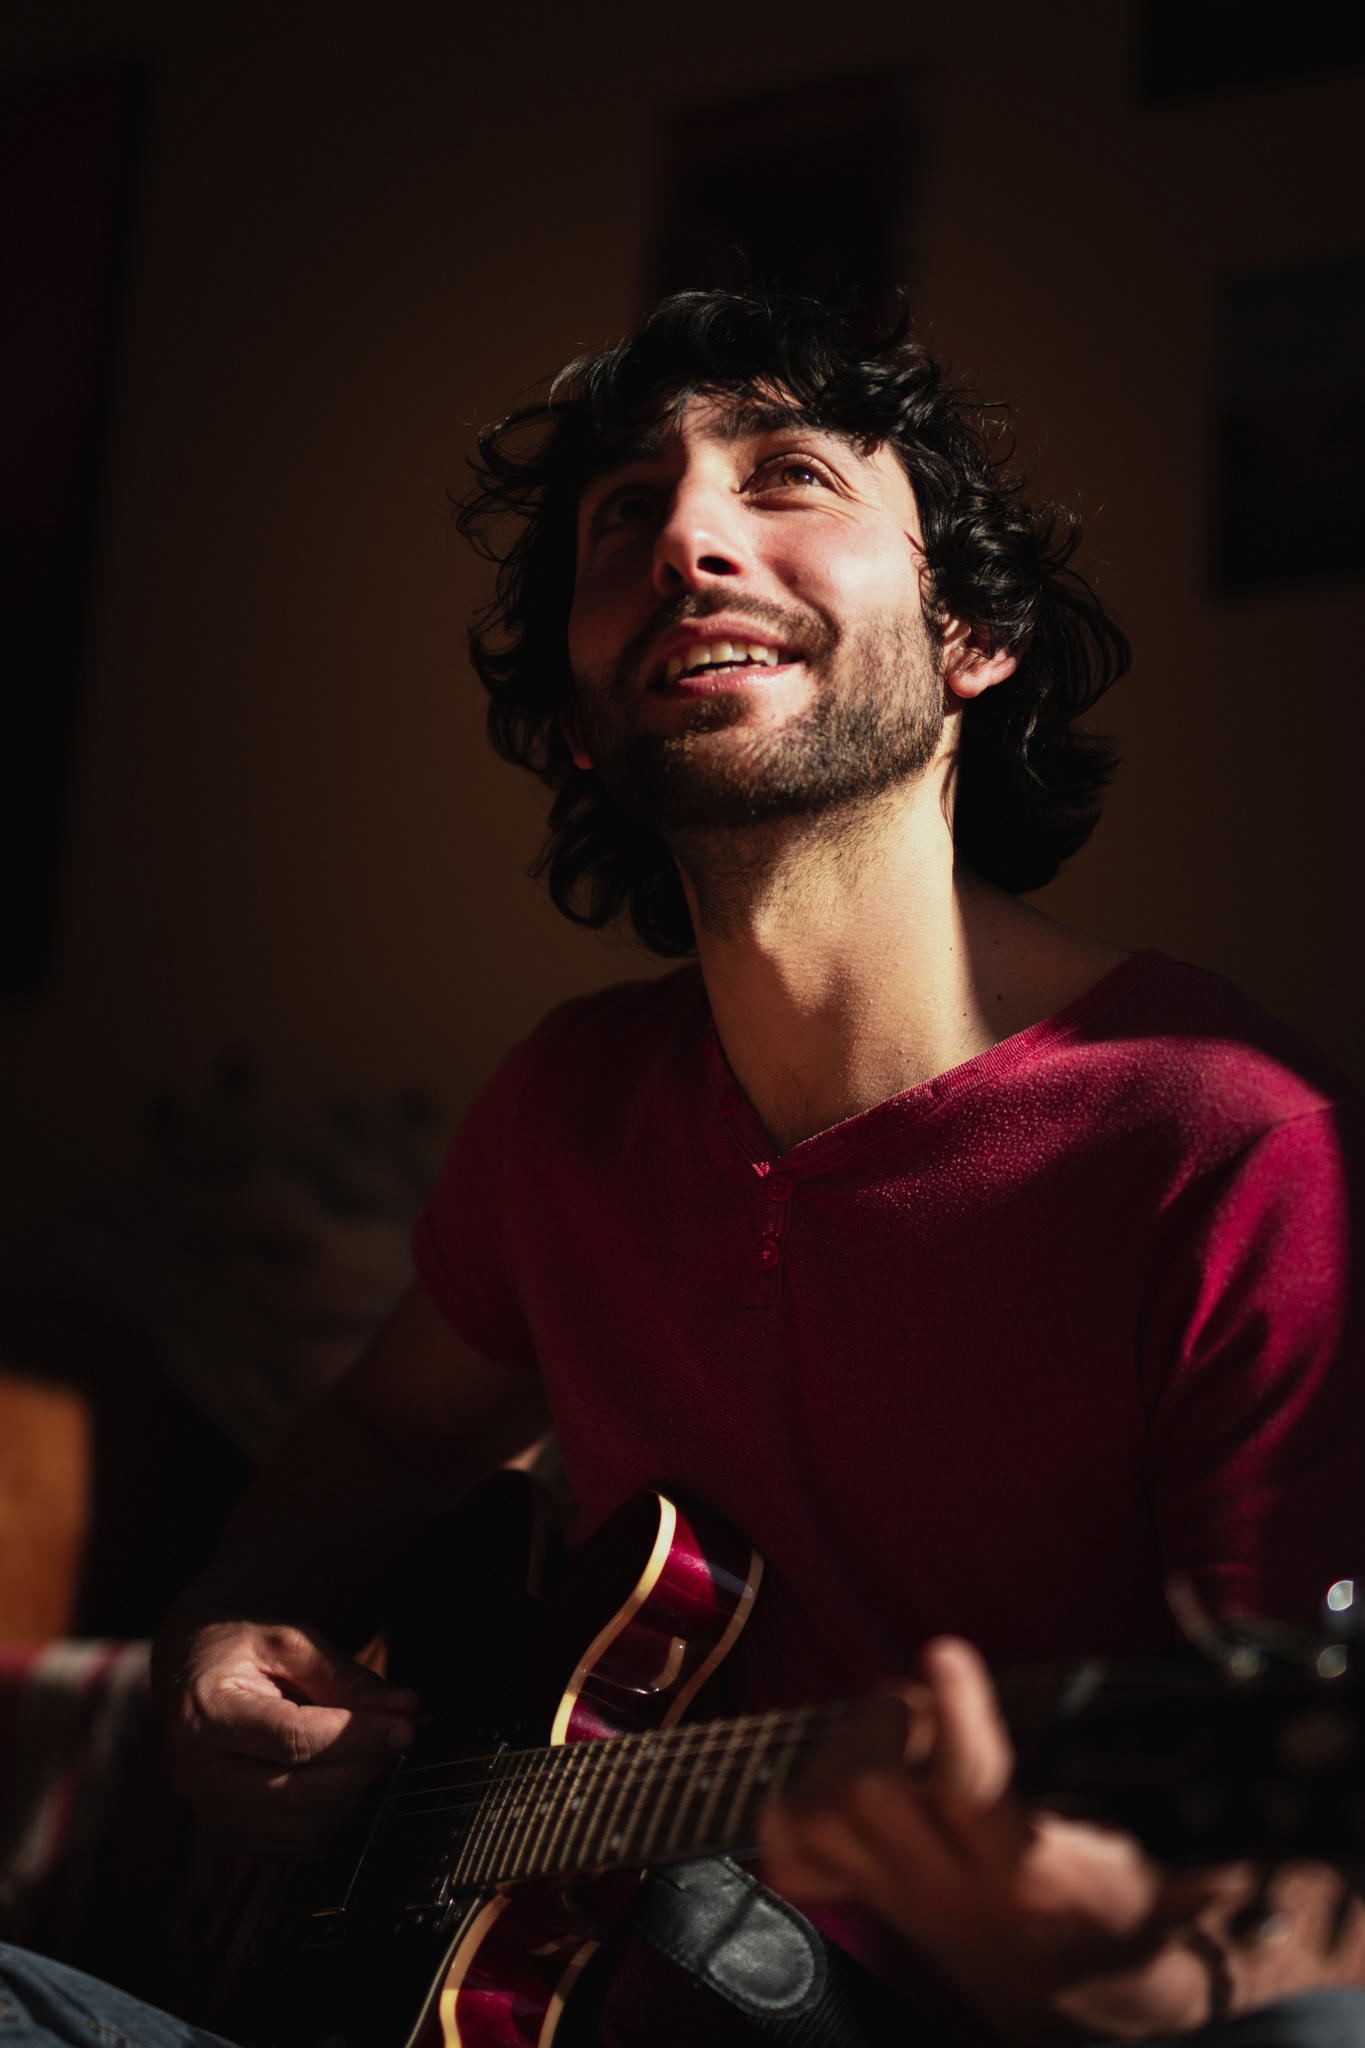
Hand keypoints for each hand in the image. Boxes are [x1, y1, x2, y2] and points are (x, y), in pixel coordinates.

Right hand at [161, 1618, 419, 1855]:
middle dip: (364, 1765)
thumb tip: (405, 1707)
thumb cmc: (245, 1651)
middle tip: (399, 1733)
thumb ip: (347, 1677)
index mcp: (206, 1715)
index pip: (293, 1739)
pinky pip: (297, 1844)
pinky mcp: (229, 1836)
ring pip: (304, 1826)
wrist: (195, 1673)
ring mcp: (210, 1812)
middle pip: (300, 1791)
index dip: (357, 1736)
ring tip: (370, 1749)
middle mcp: (197, 1773)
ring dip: (354, 1791)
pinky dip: (334, 1814)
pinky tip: (341, 1774)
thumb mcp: (293, 1643)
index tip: (406, 1724)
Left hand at [763, 1637, 1237, 2042]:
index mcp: (1027, 1871)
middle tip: (913, 1699)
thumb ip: (1196, 1832)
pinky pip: (795, 1856)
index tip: (948, 1653)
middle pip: (871, 1792)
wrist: (1085, 1996)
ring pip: (824, 1814)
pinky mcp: (871, 1899)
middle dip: (883, 1720)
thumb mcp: (1175, 1872)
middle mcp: (950, 1889)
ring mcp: (899, 1898)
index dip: (952, 1713)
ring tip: (881, 1729)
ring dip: (837, 1749)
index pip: (967, 1787)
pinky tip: (829, 1776)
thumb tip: (1234, 1796)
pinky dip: (795, 1804)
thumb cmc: (1128, 1910)